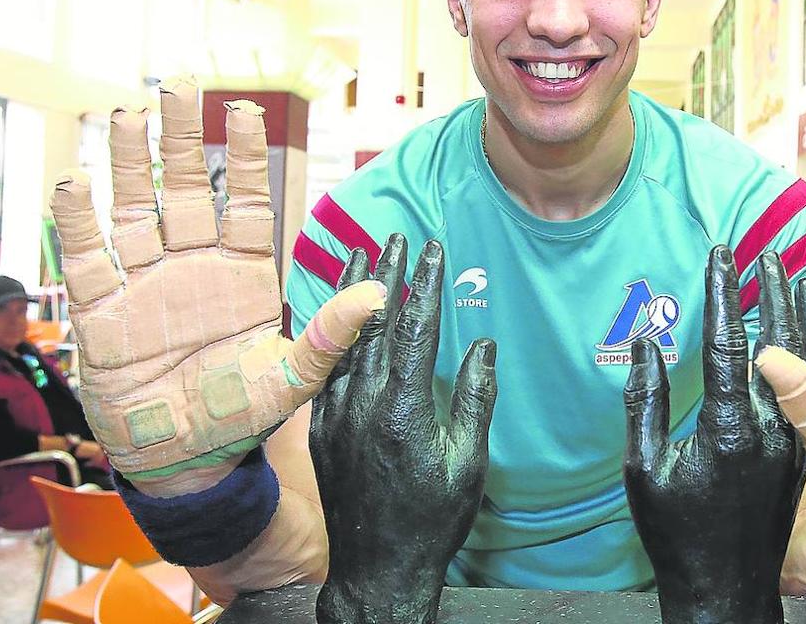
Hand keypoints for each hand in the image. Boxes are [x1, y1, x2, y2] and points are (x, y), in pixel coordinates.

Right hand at [49, 77, 384, 496]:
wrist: (184, 459)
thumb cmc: (241, 414)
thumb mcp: (292, 378)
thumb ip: (330, 337)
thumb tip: (381, 297)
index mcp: (242, 274)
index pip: (245, 203)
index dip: (244, 158)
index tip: (245, 109)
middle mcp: (192, 267)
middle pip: (185, 191)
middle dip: (181, 141)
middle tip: (177, 85)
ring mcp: (145, 284)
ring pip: (134, 211)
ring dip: (128, 165)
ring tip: (125, 115)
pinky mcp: (103, 313)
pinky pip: (89, 260)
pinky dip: (79, 225)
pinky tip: (74, 185)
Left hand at [311, 235, 497, 623]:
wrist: (378, 568)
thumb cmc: (433, 518)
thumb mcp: (470, 462)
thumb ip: (477, 398)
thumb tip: (484, 344)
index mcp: (406, 408)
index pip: (417, 326)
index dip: (426, 281)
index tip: (433, 246)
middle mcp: (365, 402)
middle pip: (375, 321)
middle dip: (386, 273)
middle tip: (396, 236)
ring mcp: (337, 414)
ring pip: (344, 338)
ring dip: (354, 293)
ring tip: (361, 255)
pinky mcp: (321, 427)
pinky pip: (327, 366)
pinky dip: (335, 331)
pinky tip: (339, 313)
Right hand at [623, 246, 805, 623]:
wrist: (725, 588)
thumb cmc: (676, 532)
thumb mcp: (641, 468)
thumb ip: (644, 400)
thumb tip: (644, 342)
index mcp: (730, 429)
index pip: (728, 342)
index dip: (723, 292)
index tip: (721, 253)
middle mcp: (772, 429)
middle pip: (778, 341)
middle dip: (770, 290)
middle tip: (764, 251)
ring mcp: (795, 441)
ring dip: (801, 314)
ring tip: (797, 274)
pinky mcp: (804, 453)